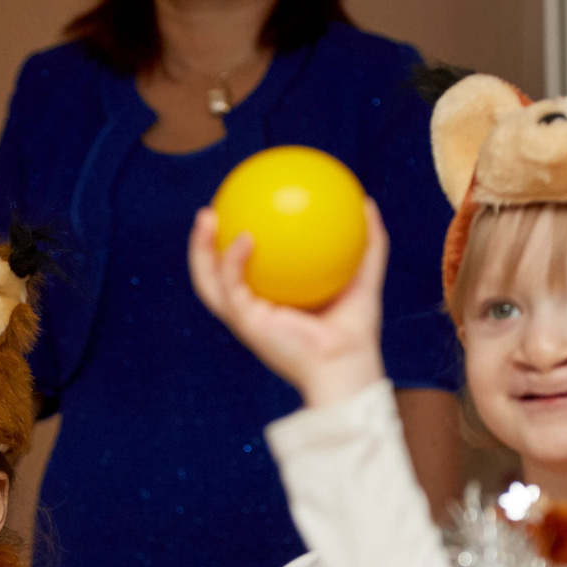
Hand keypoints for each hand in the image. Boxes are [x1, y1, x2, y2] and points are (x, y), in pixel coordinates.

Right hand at [187, 198, 390, 408]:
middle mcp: (252, 311)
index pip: (243, 271)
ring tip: (206, 216)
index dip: (233, 242)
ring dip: (199, 250)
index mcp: (270, 303)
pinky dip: (233, 261)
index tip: (237, 208)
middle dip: (204, 243)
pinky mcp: (247, 324)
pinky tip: (245, 237)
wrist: (347, 364)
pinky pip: (232, 287)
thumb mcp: (363, 278)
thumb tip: (366, 203)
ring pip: (208, 282)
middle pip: (215, 275)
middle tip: (211, 210)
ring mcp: (245, 319)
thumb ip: (367, 243)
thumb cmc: (356, 331)